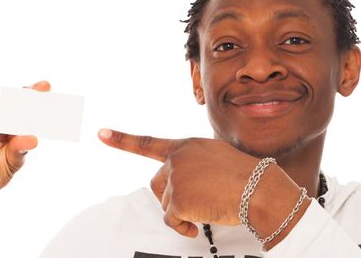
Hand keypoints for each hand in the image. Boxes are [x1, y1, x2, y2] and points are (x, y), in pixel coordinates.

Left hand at [98, 129, 259, 237]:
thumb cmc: (246, 177)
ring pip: (166, 203)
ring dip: (182, 211)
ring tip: (208, 205)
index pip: (147, 143)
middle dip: (172, 197)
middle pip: (157, 184)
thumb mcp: (218, 158)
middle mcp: (177, 158)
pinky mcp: (177, 199)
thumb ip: (196, 164)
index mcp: (186, 146)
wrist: (259, 189)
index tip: (101, 133)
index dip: (122, 140)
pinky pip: (172, 220)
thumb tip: (184, 187)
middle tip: (197, 201)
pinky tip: (202, 220)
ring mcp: (175, 177)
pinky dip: (184, 227)